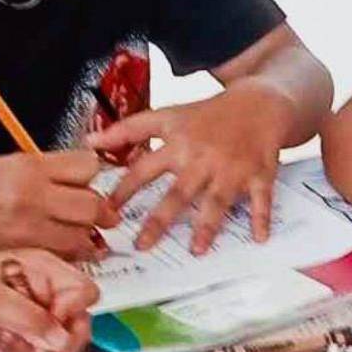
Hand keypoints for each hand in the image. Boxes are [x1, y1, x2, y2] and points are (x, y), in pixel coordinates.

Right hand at [0, 151, 114, 261]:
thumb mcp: (15, 162)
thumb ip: (53, 169)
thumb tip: (87, 174)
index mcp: (32, 169)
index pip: (86, 167)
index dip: (96, 174)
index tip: (96, 181)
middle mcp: (33, 198)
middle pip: (91, 205)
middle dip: (103, 211)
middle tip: (106, 216)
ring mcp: (29, 229)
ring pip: (81, 237)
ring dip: (90, 237)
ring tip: (89, 236)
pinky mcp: (23, 254)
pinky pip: (61, 257)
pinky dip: (71, 256)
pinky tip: (70, 251)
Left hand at [0, 250, 97, 351]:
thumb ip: (27, 318)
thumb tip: (60, 339)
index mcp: (42, 270)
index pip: (82, 288)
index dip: (72, 309)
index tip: (50, 322)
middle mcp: (47, 295)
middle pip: (82, 320)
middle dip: (62, 340)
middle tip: (37, 347)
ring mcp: (41, 323)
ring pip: (70, 346)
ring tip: (14, 348)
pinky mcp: (32, 347)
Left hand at [90, 86, 290, 253]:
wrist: (259, 102)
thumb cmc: (208, 115)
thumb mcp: (168, 115)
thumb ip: (129, 130)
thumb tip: (90, 143)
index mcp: (178, 143)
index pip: (144, 169)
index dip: (124, 190)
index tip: (106, 211)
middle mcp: (202, 157)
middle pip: (178, 192)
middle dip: (160, 220)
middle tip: (142, 245)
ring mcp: (231, 167)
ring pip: (217, 200)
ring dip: (207, 226)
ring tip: (196, 250)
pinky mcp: (259, 173)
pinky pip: (260, 199)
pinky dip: (261, 218)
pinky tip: (259, 238)